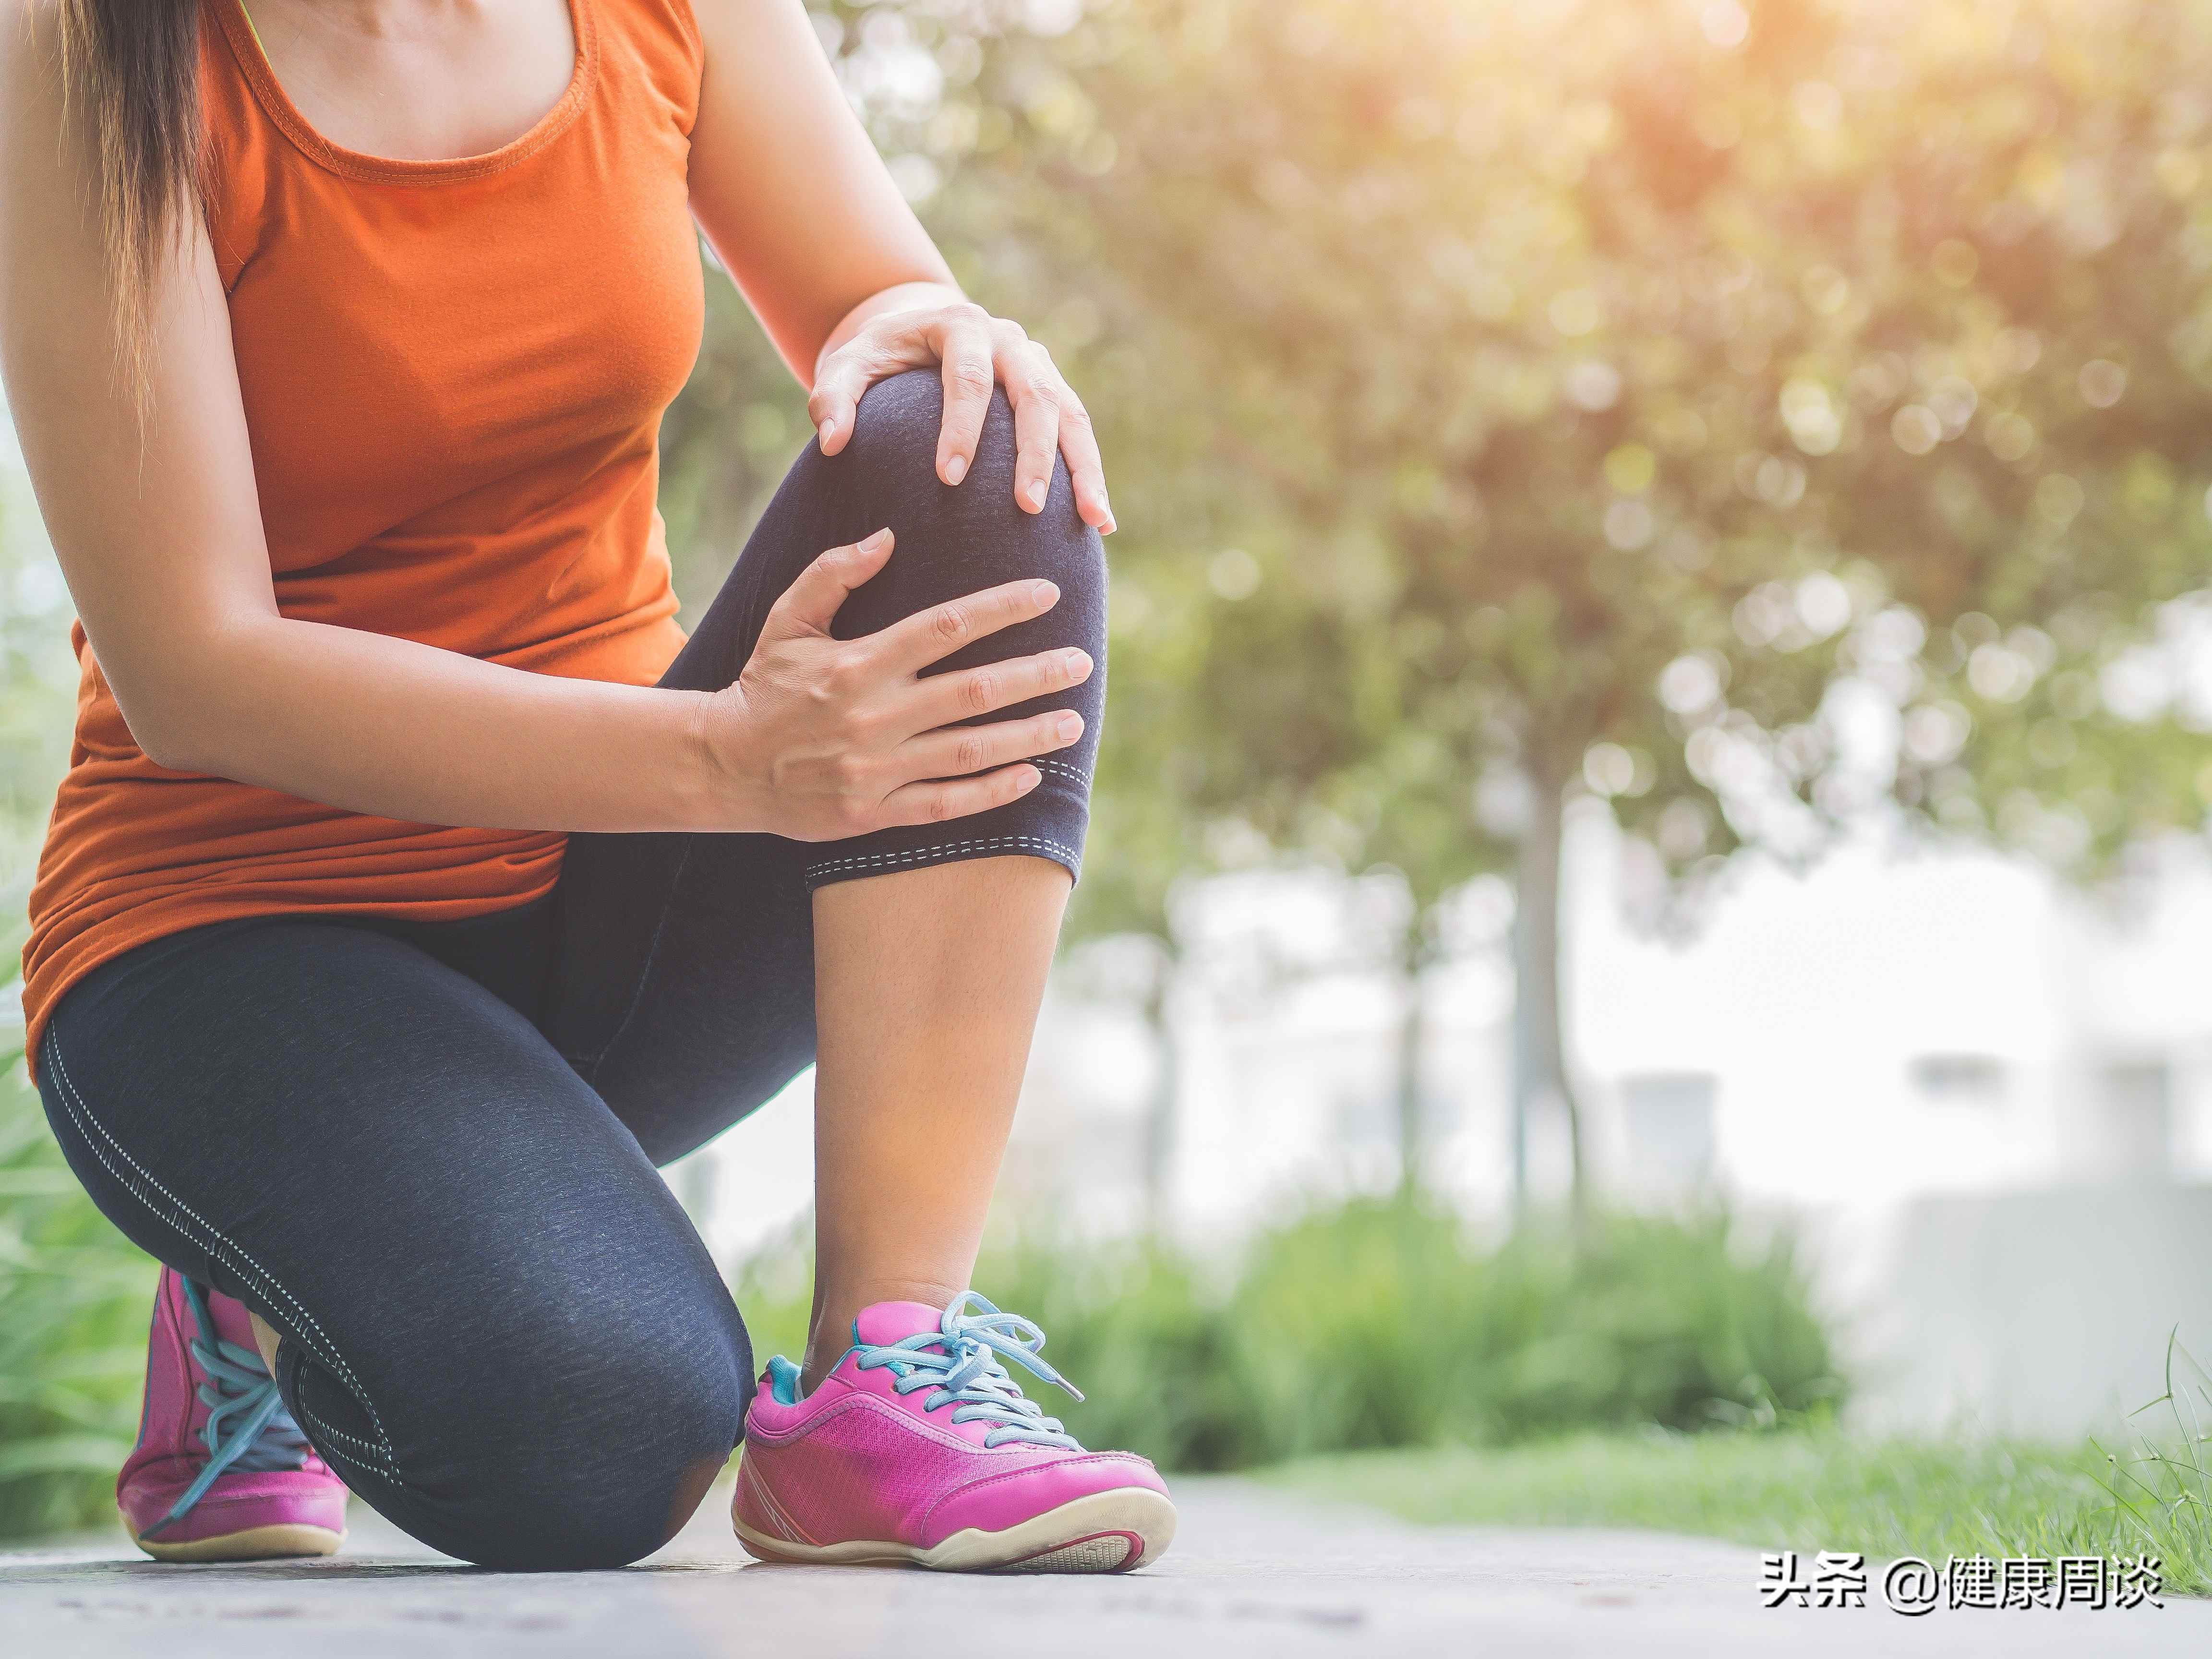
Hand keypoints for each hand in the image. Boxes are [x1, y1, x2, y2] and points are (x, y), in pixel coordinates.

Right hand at [704, 528, 1092, 839]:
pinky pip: (946, 804)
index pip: (946, 627)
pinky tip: (1031, 775)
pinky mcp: (873, 811)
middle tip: (1082, 662)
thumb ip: (834, 573)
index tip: (1048, 595)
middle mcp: (873, 714)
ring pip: (969, 750)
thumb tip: (888, 537)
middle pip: (974, 691)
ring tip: (1073, 721)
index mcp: (859, 662)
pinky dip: (991, 791)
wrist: (724, 765)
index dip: (1003, 608)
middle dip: (1036, 675)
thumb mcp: (787, 619)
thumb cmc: (765, 685)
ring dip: (1028, 735)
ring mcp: (875, 767)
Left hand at [808, 301, 1114, 533]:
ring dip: (1082, 469)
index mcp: (962, 327)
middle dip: (1034, 453)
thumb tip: (832, 443)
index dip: (963, 427)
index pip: (969, 377)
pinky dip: (1091, 477)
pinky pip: (1080, 434)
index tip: (949, 479)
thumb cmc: (881, 355)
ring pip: (1071, 415)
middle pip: (1034, 395)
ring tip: (1091, 521)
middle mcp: (1011, 342)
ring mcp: (1039, 366)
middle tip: (1026, 507)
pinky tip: (1100, 524)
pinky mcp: (1055, 393)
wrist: (919, 331)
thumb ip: (832, 396)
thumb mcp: (847, 363)